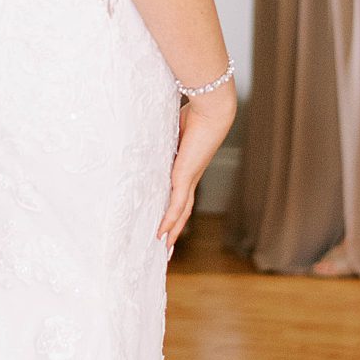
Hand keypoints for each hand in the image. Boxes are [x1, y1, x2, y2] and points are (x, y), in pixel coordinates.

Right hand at [157, 85, 235, 247]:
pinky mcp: (185, 176)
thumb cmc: (195, 112)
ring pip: (181, 213)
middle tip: (167, 248)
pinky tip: (162, 234)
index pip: (181, 194)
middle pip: (183, 210)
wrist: (211, 109)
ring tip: (164, 249)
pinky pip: (176, 205)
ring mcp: (189, 178)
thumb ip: (163, 136)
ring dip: (173, 232)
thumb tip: (148, 131)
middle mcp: (190, 177)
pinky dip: (169, 221)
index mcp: (188, 167)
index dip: (174, 210)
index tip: (166, 221)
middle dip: (175, 229)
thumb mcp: (173, 129)